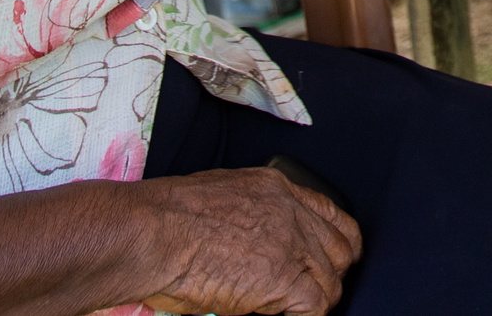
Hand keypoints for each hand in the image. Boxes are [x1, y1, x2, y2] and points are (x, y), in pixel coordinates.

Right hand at [135, 166, 362, 314]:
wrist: (152, 232)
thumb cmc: (164, 218)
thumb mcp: (219, 197)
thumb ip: (251, 215)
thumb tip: (257, 243)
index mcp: (274, 189)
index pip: (330, 213)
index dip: (337, 241)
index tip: (336, 258)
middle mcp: (289, 212)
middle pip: (340, 248)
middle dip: (331, 274)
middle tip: (313, 292)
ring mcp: (290, 244)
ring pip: (330, 282)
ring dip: (315, 301)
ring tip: (291, 309)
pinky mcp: (283, 278)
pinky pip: (315, 307)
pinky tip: (282, 315)